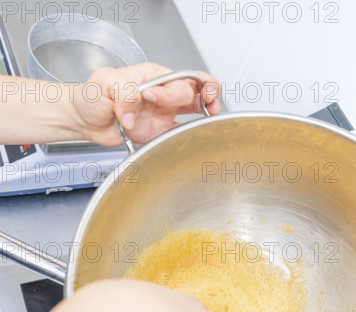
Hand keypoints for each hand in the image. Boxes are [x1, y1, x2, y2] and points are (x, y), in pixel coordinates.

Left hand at [72, 62, 220, 146]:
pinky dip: (192, 132)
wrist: (85, 120)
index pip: (175, 77)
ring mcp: (163, 112)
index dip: (170, 90)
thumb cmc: (92, 96)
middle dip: (199, 97)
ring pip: (195, 105)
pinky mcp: (160, 130)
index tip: (151, 97)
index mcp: (151, 76)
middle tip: (205, 103)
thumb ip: (122, 93)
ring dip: (208, 107)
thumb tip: (133, 112)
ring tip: (213, 112)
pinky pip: (181, 130)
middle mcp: (161, 92)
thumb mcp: (104, 84)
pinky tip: (197, 133)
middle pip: (191, 90)